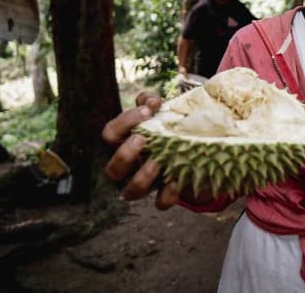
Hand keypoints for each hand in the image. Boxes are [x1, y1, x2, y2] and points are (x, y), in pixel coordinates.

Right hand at [101, 91, 175, 208]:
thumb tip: (151, 101)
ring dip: (143, 176)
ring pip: (131, 191)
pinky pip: (160, 202)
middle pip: (112, 169)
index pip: (109, 135)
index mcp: (123, 144)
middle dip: (125, 154)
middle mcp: (129, 167)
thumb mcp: (158, 111)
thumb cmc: (166, 128)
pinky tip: (175, 181)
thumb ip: (150, 102)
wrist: (194, 152)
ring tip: (157, 161)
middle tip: (142, 139)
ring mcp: (145, 183)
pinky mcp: (164, 195)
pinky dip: (167, 195)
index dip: (124, 122)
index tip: (147, 111)